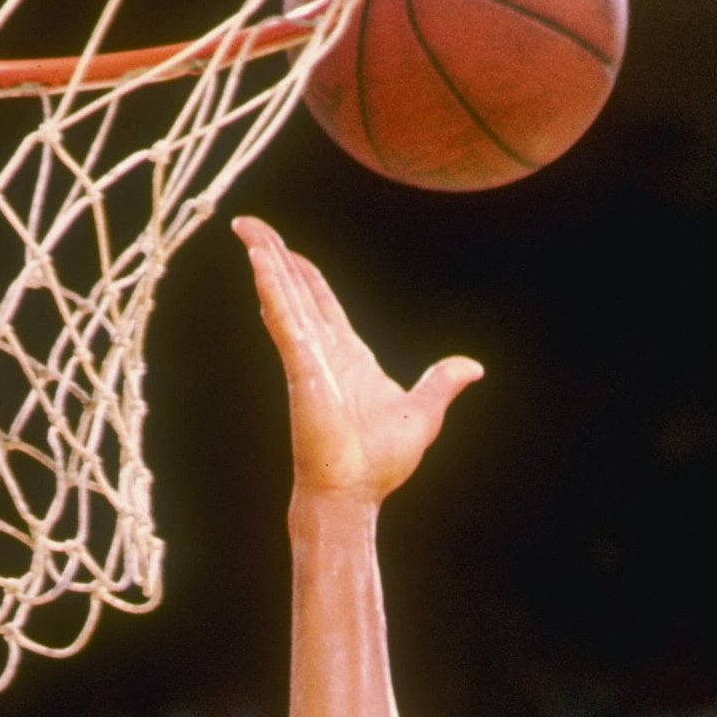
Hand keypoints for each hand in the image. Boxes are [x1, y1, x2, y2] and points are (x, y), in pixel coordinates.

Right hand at [234, 216, 482, 500]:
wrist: (355, 491)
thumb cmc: (379, 462)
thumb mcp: (422, 413)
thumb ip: (441, 384)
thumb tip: (471, 367)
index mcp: (348, 355)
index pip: (320, 301)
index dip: (302, 272)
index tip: (284, 249)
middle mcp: (322, 349)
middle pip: (294, 289)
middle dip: (273, 254)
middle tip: (249, 225)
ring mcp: (308, 355)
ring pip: (283, 296)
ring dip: (265, 260)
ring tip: (246, 228)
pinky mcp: (301, 366)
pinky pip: (285, 319)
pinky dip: (272, 289)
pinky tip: (260, 262)